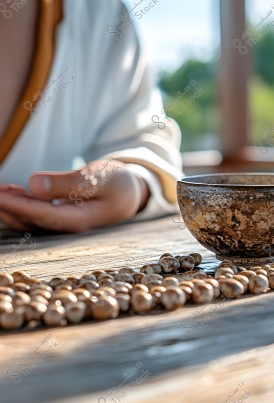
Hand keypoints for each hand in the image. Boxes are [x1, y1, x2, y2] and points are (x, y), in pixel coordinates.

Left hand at [0, 160, 149, 232]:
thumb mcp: (100, 177)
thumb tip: (33, 185)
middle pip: (32, 222)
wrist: (131, 193)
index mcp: (83, 219)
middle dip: (8, 208)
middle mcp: (70, 226)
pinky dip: (20, 204)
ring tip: (1, 188)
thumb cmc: (118, 183)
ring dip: (11, 207)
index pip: (44, 214)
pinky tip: (12, 191)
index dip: (19, 206)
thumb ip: (68, 182)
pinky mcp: (60, 216)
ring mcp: (64, 223)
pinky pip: (34, 215)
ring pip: (30, 220)